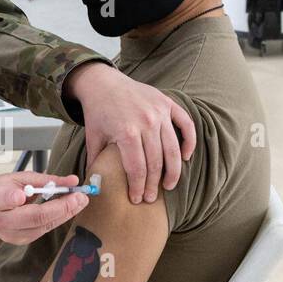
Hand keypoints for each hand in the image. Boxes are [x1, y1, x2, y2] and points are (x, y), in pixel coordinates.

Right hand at [0, 172, 88, 243]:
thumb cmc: (1, 190)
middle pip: (33, 217)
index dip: (13, 198)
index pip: (3, 199)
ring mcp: (10, 235)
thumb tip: (72, 180)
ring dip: (65, 214)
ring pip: (43, 226)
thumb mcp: (18, 178)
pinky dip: (58, 219)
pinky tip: (68, 209)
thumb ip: (44, 179)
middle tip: (79, 197)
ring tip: (80, 201)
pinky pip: (43, 230)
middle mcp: (0, 221)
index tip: (22, 194)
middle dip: (60, 207)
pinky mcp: (20, 241)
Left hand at [66, 63, 196, 203]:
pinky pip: (186, 124)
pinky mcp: (168, 103)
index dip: (138, 187)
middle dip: (154, 184)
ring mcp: (160, 112)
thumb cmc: (98, 112)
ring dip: (174, 171)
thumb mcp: (93, 137)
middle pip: (156, 162)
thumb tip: (94, 186)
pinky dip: (189, 141)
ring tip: (170, 186)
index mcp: (127, 132)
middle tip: (151, 197)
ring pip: (173, 148)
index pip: (137, 168)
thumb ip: (95, 161)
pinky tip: (186, 157)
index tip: (137, 199)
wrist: (103, 82)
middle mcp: (146, 122)